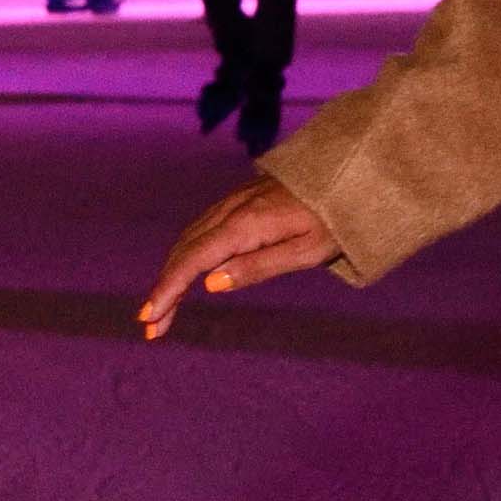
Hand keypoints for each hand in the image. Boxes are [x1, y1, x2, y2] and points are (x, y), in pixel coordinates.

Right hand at [140, 181, 337, 339]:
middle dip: (164, 290)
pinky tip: (186, 273)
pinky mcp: (240, 200)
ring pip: (190, 239)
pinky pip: (203, 229)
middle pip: (184, 252)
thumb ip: (259, 267)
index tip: (148, 319)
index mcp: (244, 225)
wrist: (352, 174)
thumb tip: (210, 284)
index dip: (167, 290)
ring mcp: (233, 202)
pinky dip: (187, 254)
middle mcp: (231, 210)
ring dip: (172, 273)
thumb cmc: (337, 220)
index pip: (193, 261)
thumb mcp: (306, 251)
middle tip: (151, 327)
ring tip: (163, 308)